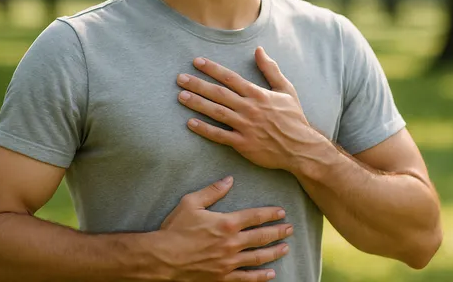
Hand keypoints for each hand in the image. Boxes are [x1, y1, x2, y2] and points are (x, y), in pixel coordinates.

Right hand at [157, 176, 291, 280]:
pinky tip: (270, 274)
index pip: (255, 216)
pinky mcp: (222, 278)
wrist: (162, 258)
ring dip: (274, 252)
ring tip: (285, 249)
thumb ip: (212, 191)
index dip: (270, 214)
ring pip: (258, 257)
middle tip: (290, 229)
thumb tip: (229, 180)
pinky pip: (246, 278)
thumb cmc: (174, 229)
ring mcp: (229, 263)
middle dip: (278, 232)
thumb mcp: (191, 203)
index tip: (281, 212)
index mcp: (226, 223)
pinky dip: (260, 277)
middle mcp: (232, 243)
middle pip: (261, 237)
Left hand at [176, 47, 327, 171]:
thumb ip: (271, 69)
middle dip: (198, 84)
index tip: (196, 62)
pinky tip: (191, 123)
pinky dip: (205, 129)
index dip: (212, 69)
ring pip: (217, 112)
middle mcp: (249, 108)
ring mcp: (245, 126)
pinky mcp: (243, 144)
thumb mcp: (286, 90)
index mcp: (258, 94)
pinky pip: (220, 135)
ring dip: (197, 103)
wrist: (301, 148)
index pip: (230, 78)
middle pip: (219, 94)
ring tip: (181, 96)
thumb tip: (259, 49)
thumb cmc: (294, 118)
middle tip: (180, 78)